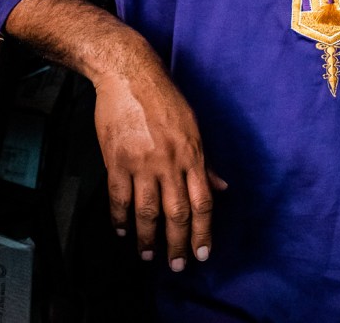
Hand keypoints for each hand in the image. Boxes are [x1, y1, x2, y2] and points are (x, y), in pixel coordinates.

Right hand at [94, 57, 226, 269]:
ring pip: (147, 212)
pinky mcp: (117, 160)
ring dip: (148, 238)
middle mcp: (170, 162)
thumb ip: (205, 161)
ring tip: (148, 255)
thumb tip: (222, 186)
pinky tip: (123, 231)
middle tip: (176, 265)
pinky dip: (120, 219)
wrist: (129, 74)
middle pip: (177, 213)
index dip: (203, 232)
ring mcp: (142, 163)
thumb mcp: (193, 125)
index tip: (202, 254)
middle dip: (178, 244)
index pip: (203, 202)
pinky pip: (119, 198)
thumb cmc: (164, 96)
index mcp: (192, 153)